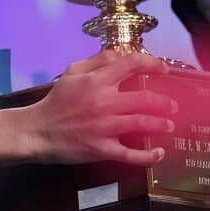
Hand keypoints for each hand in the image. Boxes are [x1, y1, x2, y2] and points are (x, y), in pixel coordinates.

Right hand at [0, 50, 175, 166]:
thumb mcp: (72, 72)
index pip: (132, 64)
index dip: (152, 64)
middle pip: (144, 99)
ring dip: (161, 124)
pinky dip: (148, 156)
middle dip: (164, 102)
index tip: (163, 69)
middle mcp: (104, 102)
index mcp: (97, 81)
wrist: (37, 130)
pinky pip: (130, 155)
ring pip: (142, 124)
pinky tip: (158, 153)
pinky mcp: (101, 149)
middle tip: (172, 105)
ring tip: (169, 124)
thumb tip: (122, 54)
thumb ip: (98, 61)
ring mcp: (104, 127)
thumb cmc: (56, 100)